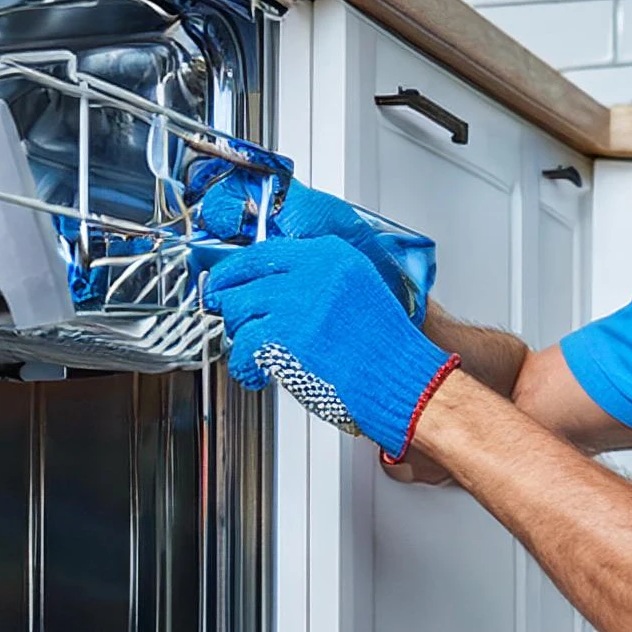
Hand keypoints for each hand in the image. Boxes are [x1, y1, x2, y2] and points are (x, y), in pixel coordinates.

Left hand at [202, 237, 459, 460]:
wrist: (404, 381)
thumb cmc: (387, 349)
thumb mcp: (358, 292)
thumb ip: (318, 281)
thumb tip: (272, 288)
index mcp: (331, 256)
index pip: (265, 251)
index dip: (238, 270)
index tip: (227, 281)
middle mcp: (312, 272)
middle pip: (243, 276)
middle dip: (231, 302)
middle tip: (233, 320)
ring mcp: (296, 302)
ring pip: (237, 309)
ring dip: (240, 335)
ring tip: (255, 352)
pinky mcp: (284, 336)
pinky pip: (242, 346)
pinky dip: (244, 365)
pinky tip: (257, 374)